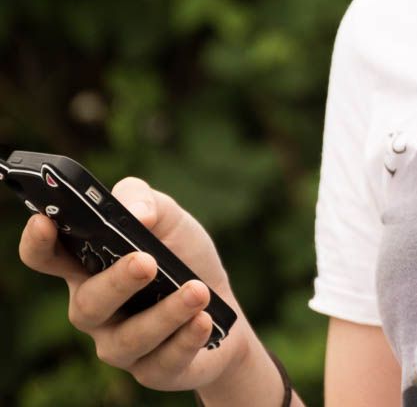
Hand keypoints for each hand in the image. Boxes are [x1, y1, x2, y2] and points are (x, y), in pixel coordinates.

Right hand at [18, 177, 254, 393]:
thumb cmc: (181, 255)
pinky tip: (203, 320)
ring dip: (165, 313)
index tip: (44, 221)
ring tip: (198, 291)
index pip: (48, 257)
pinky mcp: (153, 370)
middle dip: (117, 282)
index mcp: (88, 266)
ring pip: (128, 339)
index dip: (38, 243)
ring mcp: (119, 344)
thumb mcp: (168, 217)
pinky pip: (162, 363)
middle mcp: (95, 309)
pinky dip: (185, 340)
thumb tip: (138, 215)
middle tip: (147, 261)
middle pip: (87, 303)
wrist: (223, 302)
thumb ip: (145, 200)